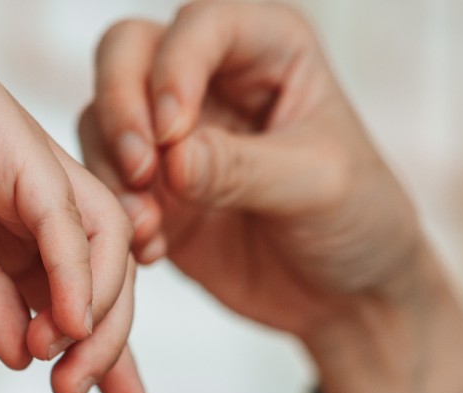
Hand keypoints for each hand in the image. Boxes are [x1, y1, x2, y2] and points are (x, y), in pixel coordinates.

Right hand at [0, 0, 143, 392]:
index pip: (79, 299)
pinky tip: (66, 322)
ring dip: (98, 315)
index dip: (100, 351)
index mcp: (14, 234)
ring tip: (66, 361)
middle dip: (107, 345)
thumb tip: (24, 355)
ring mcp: (35, 176)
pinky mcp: (23, 151)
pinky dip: (74, 274)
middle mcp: (37, 205)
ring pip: (108, 248)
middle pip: (108, 278)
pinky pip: (67, 220)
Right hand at [80, 0, 462, 392]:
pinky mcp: (153, 188)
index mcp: (268, 48)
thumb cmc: (359, 220)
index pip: (201, 25)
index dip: (176, 69)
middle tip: (138, 170)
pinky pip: (105, 183)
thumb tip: (170, 161)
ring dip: (112, 170)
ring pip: (103, 117)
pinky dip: (114, 212)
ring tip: (146, 226)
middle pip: (129, 52)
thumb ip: (242, 168)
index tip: (173, 133)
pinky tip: (149, 250)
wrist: (348, 296)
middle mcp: (212, 77)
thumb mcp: (317, 186)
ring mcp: (175, 133)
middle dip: (120, 106)